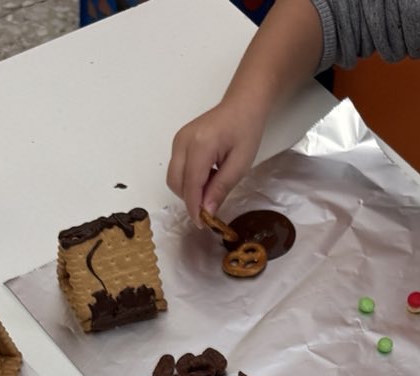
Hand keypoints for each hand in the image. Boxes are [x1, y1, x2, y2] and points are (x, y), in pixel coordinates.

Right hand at [168, 97, 266, 221]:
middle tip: (210, 206)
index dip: (194, 208)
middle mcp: (183, 141)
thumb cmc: (245, 132)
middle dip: (189, 200)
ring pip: (174, 177)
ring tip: (212, 185)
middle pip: (175, 182)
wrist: (241, 106)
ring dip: (189, 190)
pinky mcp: (179, 141)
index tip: (202, 224)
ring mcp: (178, 140)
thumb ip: (221, 188)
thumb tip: (206, 211)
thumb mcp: (240, 164)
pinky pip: (177, 168)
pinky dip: (189, 180)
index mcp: (200, 145)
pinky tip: (207, 176)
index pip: (190, 184)